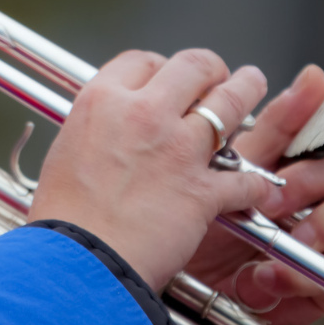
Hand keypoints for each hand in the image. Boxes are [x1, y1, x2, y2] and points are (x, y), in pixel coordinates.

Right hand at [28, 48, 277, 292]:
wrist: (79, 263)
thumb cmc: (65, 218)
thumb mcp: (66, 151)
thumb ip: (98, 130)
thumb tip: (113, 129)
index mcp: (102, 101)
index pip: (140, 61)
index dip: (160, 66)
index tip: (168, 77)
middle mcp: (143, 115)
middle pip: (192, 67)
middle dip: (211, 67)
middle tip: (218, 75)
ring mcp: (178, 149)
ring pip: (229, 102)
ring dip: (248, 89)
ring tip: (254, 83)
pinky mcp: (202, 189)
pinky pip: (243, 178)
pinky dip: (254, 184)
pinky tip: (258, 187)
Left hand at [181, 65, 323, 324]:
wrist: (188, 278)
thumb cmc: (211, 217)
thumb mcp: (235, 168)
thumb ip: (278, 126)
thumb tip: (314, 76)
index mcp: (307, 158)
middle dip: (316, 178)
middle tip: (274, 198)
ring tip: (281, 239)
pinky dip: (300, 275)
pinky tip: (263, 277)